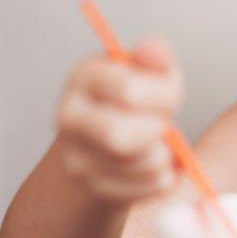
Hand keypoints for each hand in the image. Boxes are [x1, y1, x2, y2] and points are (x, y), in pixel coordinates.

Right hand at [54, 37, 184, 204]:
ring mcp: (75, 155)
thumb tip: (152, 49)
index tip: (168, 98)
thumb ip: (157, 57)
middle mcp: (69, 116)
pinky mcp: (92, 188)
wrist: (113, 142)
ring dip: (165, 156)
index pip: (129, 90)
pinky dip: (164, 179)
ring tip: (160, 144)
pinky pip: (144, 188)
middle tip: (164, 125)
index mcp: (84, 76)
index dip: (162, 97)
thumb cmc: (136, 102)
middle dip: (157, 131)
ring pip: (138, 164)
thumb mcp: (152, 71)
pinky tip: (159, 165)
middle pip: (119, 136)